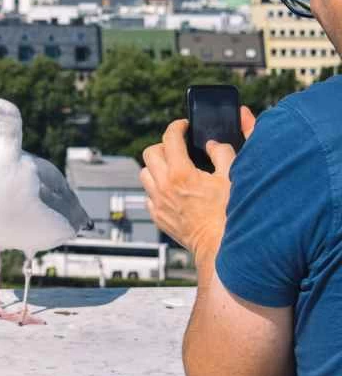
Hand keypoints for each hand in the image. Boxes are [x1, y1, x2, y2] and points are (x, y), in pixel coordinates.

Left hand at [140, 107, 255, 262]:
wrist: (220, 248)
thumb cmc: (229, 215)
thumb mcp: (232, 178)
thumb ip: (222, 154)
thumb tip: (213, 144)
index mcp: (180, 173)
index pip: (170, 138)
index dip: (177, 127)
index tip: (183, 126)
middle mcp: (163, 186)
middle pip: (149, 153)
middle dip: (163, 146)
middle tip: (177, 148)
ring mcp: (157, 203)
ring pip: (144, 174)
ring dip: (155, 167)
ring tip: (172, 169)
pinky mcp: (157, 217)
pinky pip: (147, 195)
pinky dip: (156, 189)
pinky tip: (172, 191)